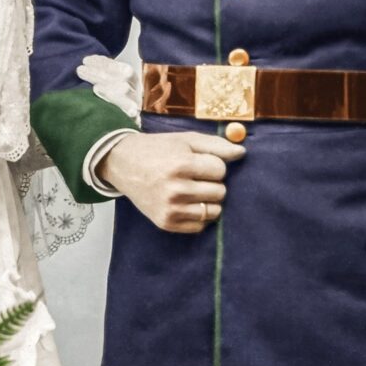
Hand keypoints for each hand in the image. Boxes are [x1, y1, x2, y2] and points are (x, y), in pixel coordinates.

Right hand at [97, 131, 245, 232]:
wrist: (123, 164)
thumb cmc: (158, 149)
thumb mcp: (185, 140)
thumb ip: (216, 145)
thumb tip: (242, 153)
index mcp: (180, 164)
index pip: (220, 170)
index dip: (214, 164)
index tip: (200, 162)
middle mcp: (175, 189)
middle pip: (220, 191)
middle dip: (212, 182)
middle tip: (194, 176)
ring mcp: (170, 209)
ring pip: (214, 211)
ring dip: (209, 200)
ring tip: (192, 189)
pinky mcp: (166, 223)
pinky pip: (200, 225)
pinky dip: (199, 215)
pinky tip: (186, 202)